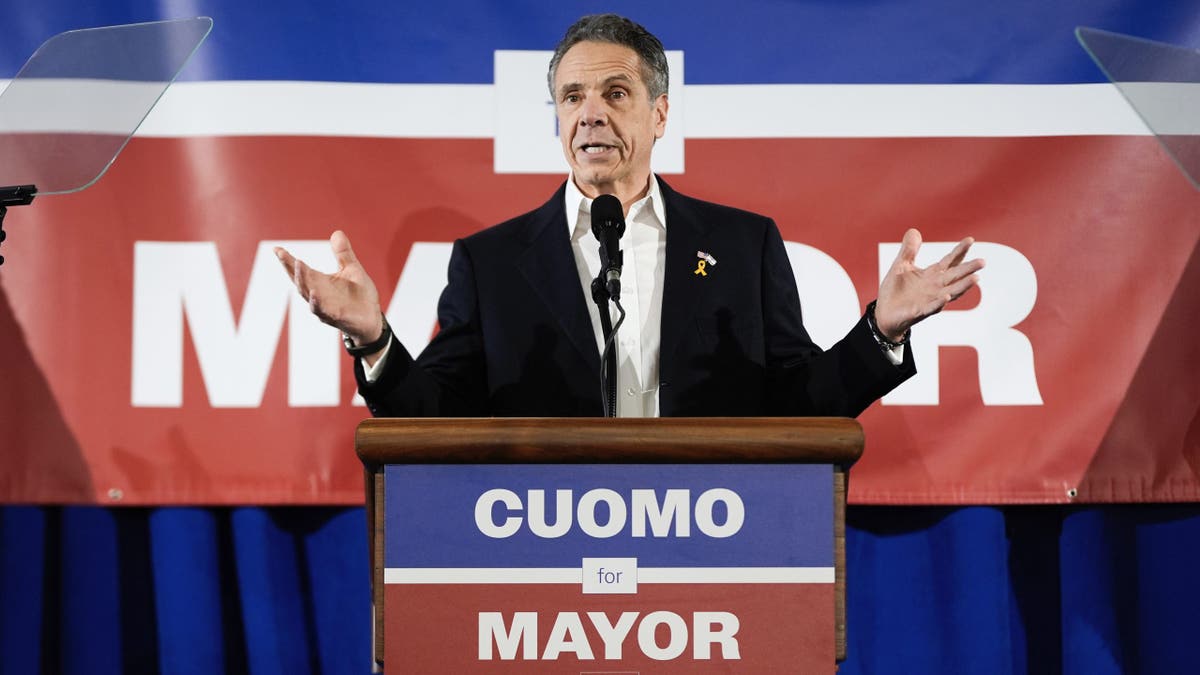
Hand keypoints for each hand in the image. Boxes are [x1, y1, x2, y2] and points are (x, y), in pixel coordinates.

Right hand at [274, 230, 383, 346]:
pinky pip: (323, 311)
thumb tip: (337, 232)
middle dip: (290, 268)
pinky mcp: (336, 317)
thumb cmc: (359, 295)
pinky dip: (317, 303)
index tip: (277, 249)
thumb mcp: (352, 270)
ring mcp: (325, 307)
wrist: (372, 318)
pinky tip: (314, 293)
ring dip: (302, 280)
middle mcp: (318, 295)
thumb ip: (343, 254)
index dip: (287, 261)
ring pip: (308, 295)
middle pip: (299, 281)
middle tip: (282, 254)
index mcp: (320, 282)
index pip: (300, 270)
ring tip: (298, 264)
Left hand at [874, 229, 983, 339]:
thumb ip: (908, 250)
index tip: (970, 239)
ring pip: (951, 292)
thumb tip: (914, 230)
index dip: (959, 251)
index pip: (949, 261)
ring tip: (976, 278)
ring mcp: (930, 300)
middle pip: (955, 276)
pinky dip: (939, 302)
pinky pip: (932, 307)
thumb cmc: (895, 290)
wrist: (884, 312)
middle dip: (968, 269)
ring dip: (963, 286)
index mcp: (931, 275)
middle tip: (983, 261)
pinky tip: (946, 296)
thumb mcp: (901, 265)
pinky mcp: (920, 311)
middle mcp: (935, 287)